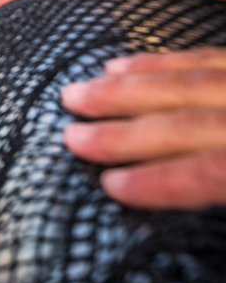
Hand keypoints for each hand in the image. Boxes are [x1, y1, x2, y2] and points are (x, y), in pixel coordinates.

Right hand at [62, 48, 225, 209]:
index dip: (161, 181)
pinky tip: (123, 65)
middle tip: (72, 137)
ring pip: (185, 81)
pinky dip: (157, 61)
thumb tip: (200, 227)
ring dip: (126, 89)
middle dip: (123, 132)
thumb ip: (223, 183)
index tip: (112, 186)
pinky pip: (201, 55)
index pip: (210, 170)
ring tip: (79, 93)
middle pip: (185, 123)